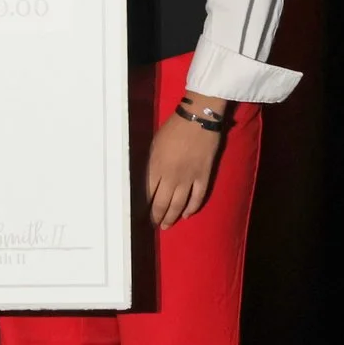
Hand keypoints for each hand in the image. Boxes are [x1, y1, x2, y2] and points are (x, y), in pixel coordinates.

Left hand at [145, 105, 226, 227]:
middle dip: (156, 216)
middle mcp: (171, 177)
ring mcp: (189, 178)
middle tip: (153, 224)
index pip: (147, 194)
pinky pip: (197, 198)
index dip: (143, 206)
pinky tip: (186, 215)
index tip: (140, 215)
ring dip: (171, 217)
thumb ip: (151, 165)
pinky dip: (192, 208)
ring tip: (166, 225)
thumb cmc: (173, 128)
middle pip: (162, 203)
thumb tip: (147, 181)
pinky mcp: (203, 177)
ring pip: (179, 205)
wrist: (198, 119)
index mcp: (156, 167)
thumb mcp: (154, 145)